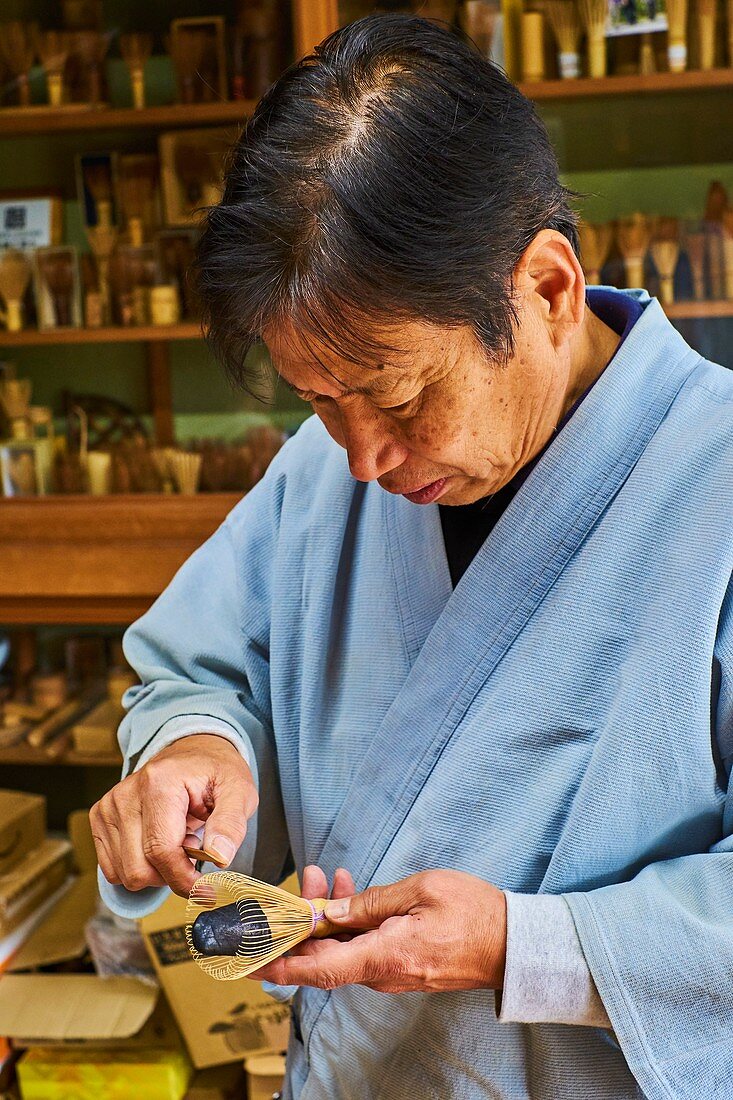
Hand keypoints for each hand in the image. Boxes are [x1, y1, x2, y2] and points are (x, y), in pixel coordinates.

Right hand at [90, 734, 257, 896]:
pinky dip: (139, 866)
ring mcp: (109, 807)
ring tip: (177, 842)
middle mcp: (126, 794)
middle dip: (171, 875)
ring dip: (155, 871)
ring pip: (124, 874)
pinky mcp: (100, 818)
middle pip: (138, 869)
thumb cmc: (215, 772)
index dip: (184, 879)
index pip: (162, 850)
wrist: (192, 752)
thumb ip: (231, 824)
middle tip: (193, 852)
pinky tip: (157, 843)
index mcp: (159, 783)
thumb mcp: (239, 790)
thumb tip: (219, 858)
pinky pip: (113, 869)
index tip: (207, 891)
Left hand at [249, 868, 506, 992]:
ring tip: (328, 877)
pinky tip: (351, 895)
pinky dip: (349, 925)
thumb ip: (369, 904)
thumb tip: (327, 915)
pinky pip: (363, 949)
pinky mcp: (401, 967)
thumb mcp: (420, 892)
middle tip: (305, 878)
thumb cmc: (473, 914)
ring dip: (328, 917)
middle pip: (325, 954)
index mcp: (383, 958)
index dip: (278, 966)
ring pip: (343, 949)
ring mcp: (392, 974)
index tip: (247, 963)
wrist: (515, 944)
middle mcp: (382, 975)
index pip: (316, 969)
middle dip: (304, 919)